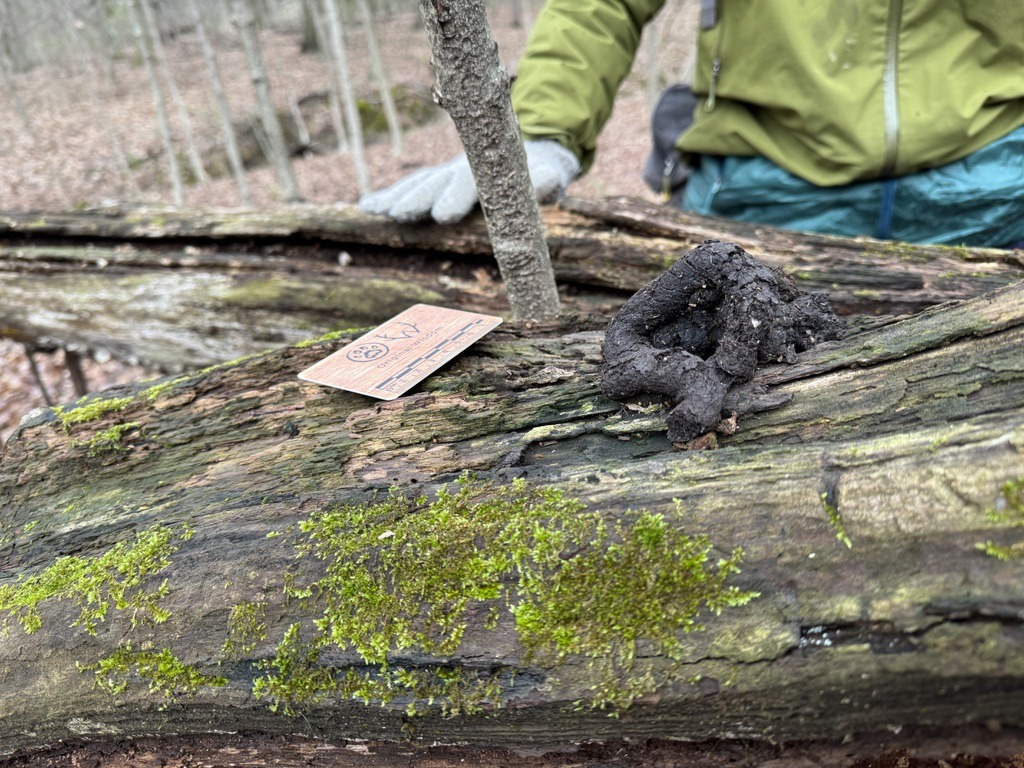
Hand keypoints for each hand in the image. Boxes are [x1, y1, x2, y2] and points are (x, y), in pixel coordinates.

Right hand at [359, 140, 580, 223]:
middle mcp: (463, 167)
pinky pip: (412, 186)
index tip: (442, 216)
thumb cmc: (544, 174)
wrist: (532, 153)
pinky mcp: (438, 180)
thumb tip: (545, 186)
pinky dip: (390, 195)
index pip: (472, 182)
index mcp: (490, 169)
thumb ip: (546, 182)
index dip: (457, 197)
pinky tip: (367, 206)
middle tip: (399, 215)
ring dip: (396, 197)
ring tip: (374, 210)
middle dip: (417, 199)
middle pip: (436, 182)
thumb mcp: (551, 178)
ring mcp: (447, 172)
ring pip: (418, 183)